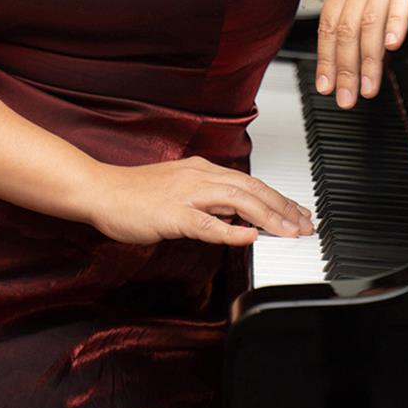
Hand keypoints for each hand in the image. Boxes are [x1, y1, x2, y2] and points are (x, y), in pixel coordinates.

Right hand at [84, 155, 315, 246]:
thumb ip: (208, 204)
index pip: (250, 183)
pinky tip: (249, 236)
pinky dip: (231, 230)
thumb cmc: (136, 196)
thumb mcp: (179, 193)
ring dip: (268, 217)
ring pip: (237, 201)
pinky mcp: (173, 214)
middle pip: (252, 188)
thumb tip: (237, 219)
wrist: (101, 191)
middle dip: (283, 207)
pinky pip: (206, 223)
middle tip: (305, 224)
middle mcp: (200, 176)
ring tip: (290, 231)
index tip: (298, 213)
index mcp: (202, 171)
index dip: (277, 199)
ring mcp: (186, 194)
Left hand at [316, 0, 407, 107]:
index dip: (326, 58)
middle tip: (348, 98)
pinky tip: (393, 46)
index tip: (326, 85)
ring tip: (369, 86)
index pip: (328, 24)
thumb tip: (359, 50)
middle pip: (346, 28)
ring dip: (369, 60)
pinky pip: (399, 0)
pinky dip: (394, 24)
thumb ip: (368, 8)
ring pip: (370, 21)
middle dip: (345, 69)